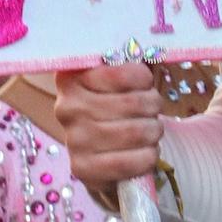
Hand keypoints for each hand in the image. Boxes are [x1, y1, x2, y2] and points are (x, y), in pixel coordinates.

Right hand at [56, 63, 165, 204]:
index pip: (122, 72)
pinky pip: (133, 161)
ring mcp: (74, 140)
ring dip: (154, 130)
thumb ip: (128, 62)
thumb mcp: (116, 78)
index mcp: (72, 77)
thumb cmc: (113, 106)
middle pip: (134, 103)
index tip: (144, 83)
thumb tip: (151, 52)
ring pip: (138, 132)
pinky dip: (149, 155)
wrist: (97, 154)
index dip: (143, 78)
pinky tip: (145, 151)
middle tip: (152, 109)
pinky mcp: (84, 169)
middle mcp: (67, 107)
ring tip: (149, 129)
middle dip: (153, 106)